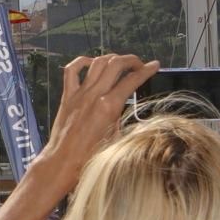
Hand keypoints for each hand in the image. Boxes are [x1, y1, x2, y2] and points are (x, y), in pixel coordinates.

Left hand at [38, 54, 157, 181]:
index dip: (147, 70)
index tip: (154, 65)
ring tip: (120, 62)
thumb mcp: (119, 138)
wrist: (64, 161)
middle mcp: (94, 95)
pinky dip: (82, 62)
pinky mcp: (67, 96)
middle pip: (116, 65)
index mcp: (109, 106)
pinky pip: (71, 71)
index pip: (132, 80)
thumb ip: (125, 118)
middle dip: (131, 60)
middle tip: (139, 63)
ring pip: (96, 63)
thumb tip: (131, 109)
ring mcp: (79, 94)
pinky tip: (91, 63)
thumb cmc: (91, 156)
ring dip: (111, 58)